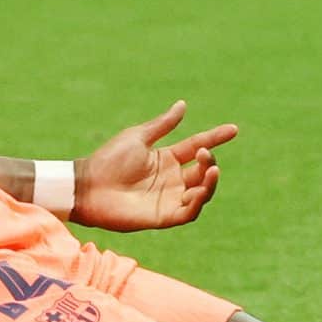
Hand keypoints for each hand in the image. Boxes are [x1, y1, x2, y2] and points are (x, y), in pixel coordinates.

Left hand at [73, 101, 233, 232]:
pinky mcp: (163, 217)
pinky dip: (198, 203)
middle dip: (209, 161)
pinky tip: (198, 191)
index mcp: (167, 158)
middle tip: (204, 153)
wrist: (88, 187)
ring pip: (201, 193)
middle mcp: (172, 179)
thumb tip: (182, 105)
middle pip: (202, 171)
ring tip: (209, 170)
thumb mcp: (138, 137)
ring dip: (209, 183)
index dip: (216, 138)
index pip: (197, 146)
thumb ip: (163, 125)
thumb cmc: (108, 160)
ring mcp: (169, 198)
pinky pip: (189, 213)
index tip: (234, 129)